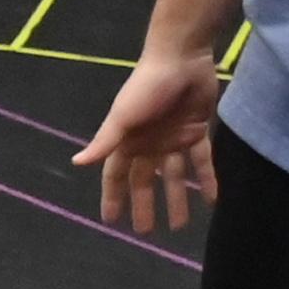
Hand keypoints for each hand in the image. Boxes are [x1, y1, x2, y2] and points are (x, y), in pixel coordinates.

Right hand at [75, 49, 223, 234]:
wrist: (181, 58)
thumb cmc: (147, 86)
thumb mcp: (123, 115)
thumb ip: (105, 141)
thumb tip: (77, 163)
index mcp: (128, 140)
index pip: (116, 175)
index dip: (113, 196)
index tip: (111, 220)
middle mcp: (148, 142)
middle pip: (144, 180)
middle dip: (144, 204)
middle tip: (147, 231)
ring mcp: (173, 137)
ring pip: (173, 175)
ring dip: (176, 199)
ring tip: (180, 225)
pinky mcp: (196, 130)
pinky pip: (201, 160)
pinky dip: (206, 179)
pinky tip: (211, 199)